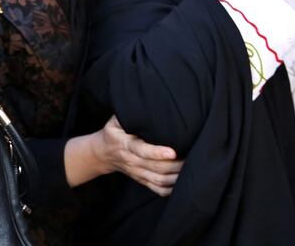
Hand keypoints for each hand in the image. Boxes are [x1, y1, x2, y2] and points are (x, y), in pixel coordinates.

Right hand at [65, 115, 182, 195]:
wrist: (102, 153)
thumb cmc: (113, 132)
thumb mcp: (116, 120)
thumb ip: (130, 114)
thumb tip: (148, 103)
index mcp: (125, 144)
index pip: (142, 151)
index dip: (157, 153)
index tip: (172, 151)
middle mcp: (131, 161)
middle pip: (155, 168)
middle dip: (175, 165)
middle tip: (192, 157)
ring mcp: (137, 173)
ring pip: (159, 180)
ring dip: (176, 177)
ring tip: (191, 168)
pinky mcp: (141, 180)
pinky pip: (157, 189)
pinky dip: (171, 189)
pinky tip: (181, 182)